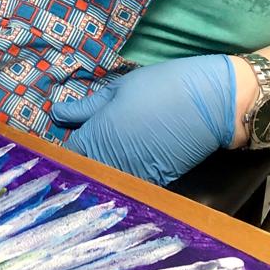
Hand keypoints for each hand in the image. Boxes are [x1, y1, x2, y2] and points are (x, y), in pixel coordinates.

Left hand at [48, 55, 237, 185]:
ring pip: (105, 179)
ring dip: (99, 167)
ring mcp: (133, 177)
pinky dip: (121, 173)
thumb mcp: (119, 89)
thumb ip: (85, 107)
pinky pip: (127, 181)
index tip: (63, 134)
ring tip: (104, 147)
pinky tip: (126, 155)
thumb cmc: (162, 87)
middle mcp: (111, 164)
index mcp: (98, 138)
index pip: (67, 153)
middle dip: (79, 158)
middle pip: (84, 170)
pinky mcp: (154, 182)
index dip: (63, 144)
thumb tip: (57, 115)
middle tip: (82, 139)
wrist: (212, 103)